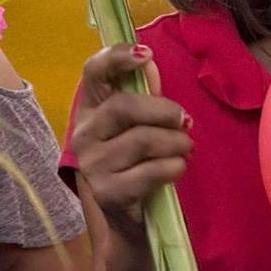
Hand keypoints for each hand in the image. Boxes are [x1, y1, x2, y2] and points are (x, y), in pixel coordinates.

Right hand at [69, 43, 192, 234]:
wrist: (129, 217)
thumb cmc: (137, 160)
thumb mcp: (141, 123)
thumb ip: (145, 93)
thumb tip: (150, 63)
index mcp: (90, 107)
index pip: (93, 72)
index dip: (116, 57)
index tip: (146, 53)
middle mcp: (83, 133)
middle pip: (123, 106)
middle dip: (164, 111)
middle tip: (185, 121)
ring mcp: (91, 165)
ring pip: (141, 140)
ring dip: (175, 142)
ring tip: (186, 147)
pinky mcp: (106, 193)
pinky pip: (148, 172)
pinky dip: (172, 167)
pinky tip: (178, 167)